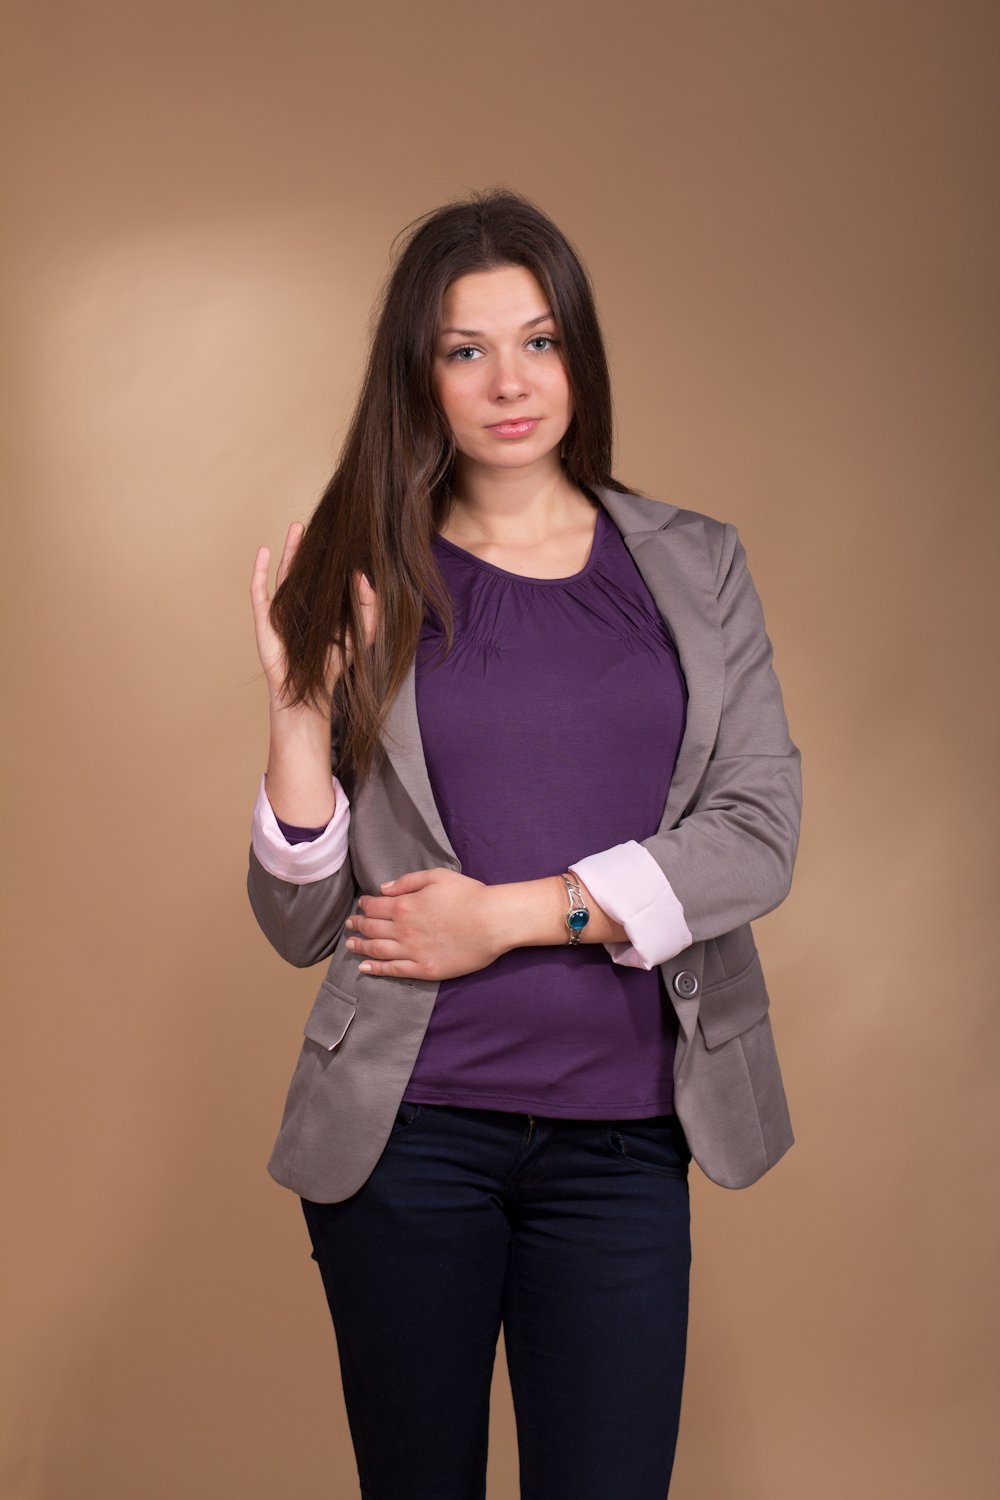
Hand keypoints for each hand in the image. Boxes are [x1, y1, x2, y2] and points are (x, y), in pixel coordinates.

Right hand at [250, 522, 377, 707]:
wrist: (308, 688)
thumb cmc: (333, 664)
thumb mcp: (362, 634)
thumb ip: (369, 607)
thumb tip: (362, 575)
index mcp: (324, 606)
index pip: (327, 575)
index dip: (331, 557)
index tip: (340, 535)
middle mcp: (303, 603)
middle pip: (306, 567)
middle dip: (310, 545)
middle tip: (315, 523)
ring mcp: (283, 608)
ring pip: (285, 572)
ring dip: (290, 549)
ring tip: (297, 528)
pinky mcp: (266, 617)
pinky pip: (260, 589)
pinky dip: (260, 569)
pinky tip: (264, 551)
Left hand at [344, 869, 503, 981]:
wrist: (492, 922)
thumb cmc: (468, 895)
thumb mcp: (437, 877)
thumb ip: (407, 882)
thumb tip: (383, 889)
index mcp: (405, 905)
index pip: (375, 906)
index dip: (364, 905)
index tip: (360, 905)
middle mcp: (403, 929)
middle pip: (371, 929)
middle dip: (358, 925)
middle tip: (350, 925)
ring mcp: (412, 951)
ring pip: (377, 950)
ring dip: (360, 947)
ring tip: (350, 946)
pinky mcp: (424, 969)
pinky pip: (394, 970)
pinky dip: (376, 969)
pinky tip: (365, 967)